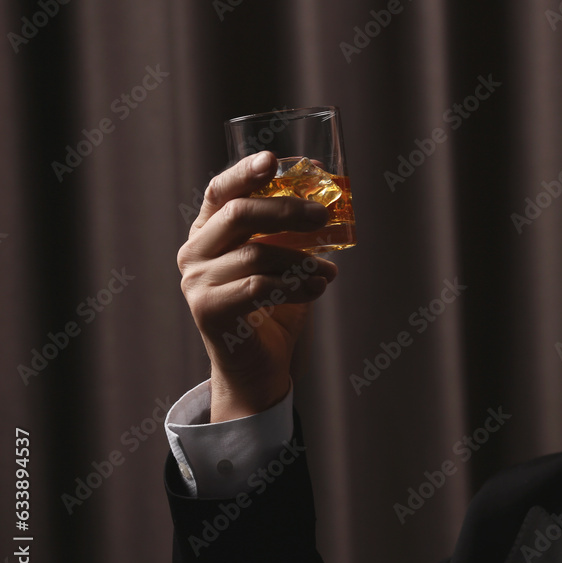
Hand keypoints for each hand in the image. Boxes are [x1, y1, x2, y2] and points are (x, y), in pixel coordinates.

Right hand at [177, 152, 338, 421]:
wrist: (259, 366)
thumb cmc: (274, 307)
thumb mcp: (286, 261)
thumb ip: (295, 229)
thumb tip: (323, 182)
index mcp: (209, 232)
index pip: (221, 191)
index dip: (245, 172)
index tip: (273, 160)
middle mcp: (194, 251)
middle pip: (238, 214)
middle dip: (286, 210)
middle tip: (323, 215)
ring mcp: (196, 281)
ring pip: (255, 253)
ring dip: (302, 259)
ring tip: (330, 271)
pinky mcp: (209, 310)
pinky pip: (258, 286)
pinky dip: (296, 285)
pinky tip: (318, 288)